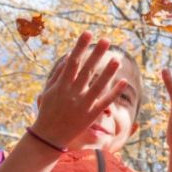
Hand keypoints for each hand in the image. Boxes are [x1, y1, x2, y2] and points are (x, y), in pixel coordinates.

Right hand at [32, 32, 128, 148]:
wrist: (48, 137)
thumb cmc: (47, 111)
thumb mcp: (49, 91)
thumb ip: (58, 74)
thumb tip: (69, 57)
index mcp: (61, 85)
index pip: (73, 62)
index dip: (80, 47)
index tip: (88, 33)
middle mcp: (72, 93)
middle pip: (87, 70)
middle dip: (96, 54)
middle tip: (107, 40)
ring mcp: (82, 105)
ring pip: (98, 86)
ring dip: (108, 72)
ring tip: (117, 59)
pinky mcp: (91, 115)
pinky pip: (105, 102)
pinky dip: (114, 92)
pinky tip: (123, 81)